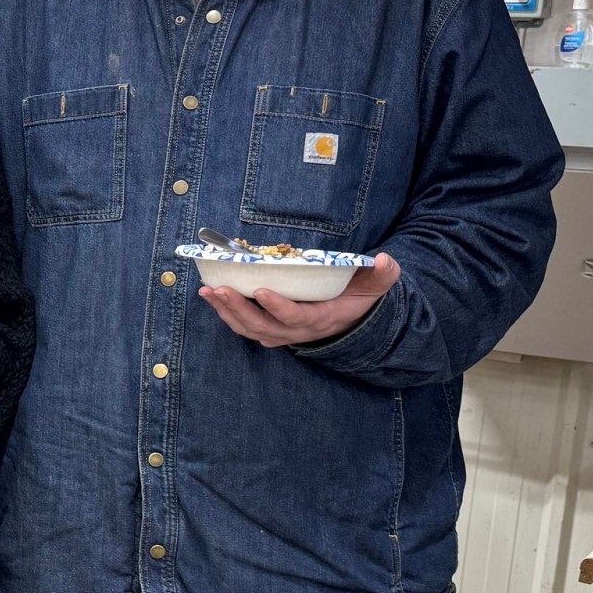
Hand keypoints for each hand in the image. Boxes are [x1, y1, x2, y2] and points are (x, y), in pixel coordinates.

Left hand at [200, 253, 401, 347]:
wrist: (351, 320)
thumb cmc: (359, 298)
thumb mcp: (375, 286)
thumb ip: (382, 275)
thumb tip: (384, 260)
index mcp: (322, 319)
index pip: (297, 317)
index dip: (279, 307)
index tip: (261, 290)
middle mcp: (298, 331)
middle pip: (263, 326)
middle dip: (239, 309)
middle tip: (219, 289)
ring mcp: (281, 333)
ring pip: (249, 329)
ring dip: (226, 311)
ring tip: (208, 291)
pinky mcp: (270, 329)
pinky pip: (244, 327)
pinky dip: (226, 314)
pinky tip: (211, 296)